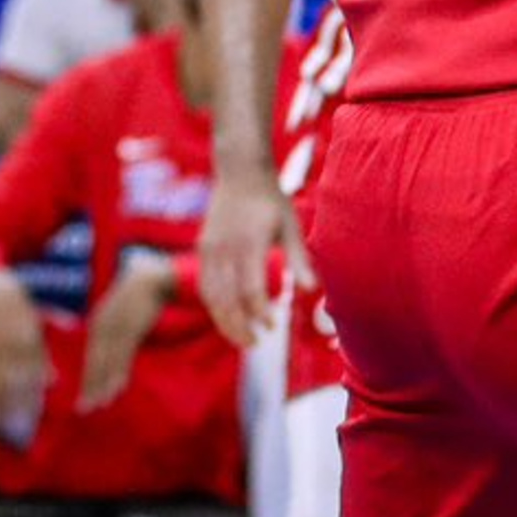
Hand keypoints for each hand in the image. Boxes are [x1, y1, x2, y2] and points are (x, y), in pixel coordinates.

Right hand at [0, 278, 49, 444]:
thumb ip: (43, 355)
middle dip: (16, 399)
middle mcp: (10, 337)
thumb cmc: (23, 313)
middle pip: (13, 373)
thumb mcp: (39, 327)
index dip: (34, 389)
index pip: (33, 365)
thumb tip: (53, 382)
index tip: (36, 411)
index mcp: (29, 332)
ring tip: (2, 423)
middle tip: (19, 425)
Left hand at [79, 255, 178, 414]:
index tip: (84, 397)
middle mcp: (104, 327)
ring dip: (104, 385)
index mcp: (99, 321)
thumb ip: (114, 324)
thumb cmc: (139, 289)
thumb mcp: (121, 306)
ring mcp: (118, 328)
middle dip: (91, 387)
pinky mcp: (133, 329)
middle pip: (96, 362)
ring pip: (109, 362)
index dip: (89, 378)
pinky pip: (124, 355)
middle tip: (85, 409)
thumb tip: (112, 343)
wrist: (154, 276)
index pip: (92, 356)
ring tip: (101, 404)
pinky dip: (120, 372)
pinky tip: (118, 388)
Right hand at [200, 169, 304, 353]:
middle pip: (227, 299)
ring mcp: (210, 249)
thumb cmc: (271, 201)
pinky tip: (227, 316)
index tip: (272, 326)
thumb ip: (299, 260)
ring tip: (242, 338)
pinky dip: (215, 305)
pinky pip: (205, 285)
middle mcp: (225, 249)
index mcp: (250, 243)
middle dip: (239, 326)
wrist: (240, 172)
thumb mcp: (291, 226)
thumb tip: (312, 291)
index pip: (251, 289)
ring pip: (212, 297)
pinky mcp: (203, 249)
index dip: (260, 312)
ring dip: (225, 321)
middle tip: (255, 343)